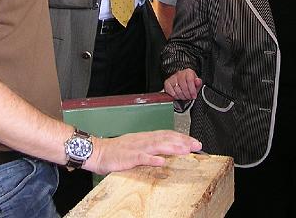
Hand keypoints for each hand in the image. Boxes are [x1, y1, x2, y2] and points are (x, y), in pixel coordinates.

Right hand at [86, 130, 201, 174]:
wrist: (98, 151)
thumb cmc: (117, 150)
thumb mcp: (137, 146)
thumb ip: (151, 147)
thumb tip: (166, 150)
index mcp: (146, 137)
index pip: (168, 134)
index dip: (182, 137)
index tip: (194, 141)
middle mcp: (144, 140)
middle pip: (166, 138)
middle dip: (183, 141)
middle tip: (197, 145)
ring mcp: (137, 148)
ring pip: (157, 145)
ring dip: (172, 147)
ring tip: (185, 150)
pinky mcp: (129, 157)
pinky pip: (142, 158)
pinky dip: (152, 159)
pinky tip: (162, 162)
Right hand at [164, 69, 201, 99]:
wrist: (182, 81)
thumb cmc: (189, 83)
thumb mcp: (196, 84)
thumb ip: (198, 83)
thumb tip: (198, 81)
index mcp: (188, 72)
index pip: (190, 80)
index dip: (192, 90)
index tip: (194, 96)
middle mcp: (180, 73)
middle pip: (183, 86)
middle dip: (187, 95)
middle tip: (189, 97)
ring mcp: (172, 78)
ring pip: (177, 90)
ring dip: (181, 96)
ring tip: (184, 97)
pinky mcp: (167, 82)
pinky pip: (170, 91)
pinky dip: (175, 96)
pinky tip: (178, 96)